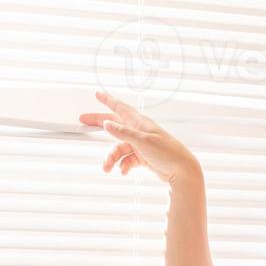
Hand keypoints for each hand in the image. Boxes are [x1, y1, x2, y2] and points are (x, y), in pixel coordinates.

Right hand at [79, 90, 200, 184]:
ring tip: (108, 168)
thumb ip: (124, 133)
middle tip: (83, 123)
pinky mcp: (144, 157)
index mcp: (141, 124)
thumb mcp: (143, 142)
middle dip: (99, 125)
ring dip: (112, 158)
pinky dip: (124, 165)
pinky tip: (123, 171)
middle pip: (115, 126)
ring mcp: (141, 145)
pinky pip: (128, 159)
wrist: (183, 172)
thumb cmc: (169, 154)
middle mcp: (140, 132)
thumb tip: (107, 124)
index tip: (98, 94)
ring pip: (120, 148)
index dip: (109, 101)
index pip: (121, 108)